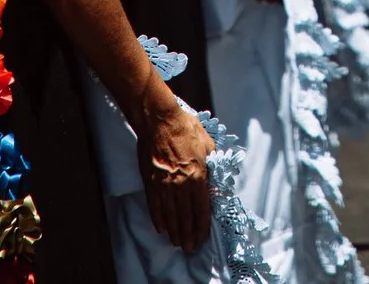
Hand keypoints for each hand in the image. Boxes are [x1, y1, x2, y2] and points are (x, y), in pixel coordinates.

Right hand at [136, 98, 216, 250]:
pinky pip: (155, 206)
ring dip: (175, 231)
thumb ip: (213, 163)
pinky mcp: (151, 182)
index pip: (201, 209)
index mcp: (198, 175)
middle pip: (185, 216)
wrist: (159, 120)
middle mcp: (181, 184)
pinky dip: (159, 219)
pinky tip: (162, 228)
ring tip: (178, 243)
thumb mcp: (208, 144)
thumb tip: (217, 176)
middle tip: (190, 248)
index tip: (203, 238)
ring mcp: (164, 184)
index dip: (202, 226)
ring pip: (170, 215)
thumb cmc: (186, 128)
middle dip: (188, 234)